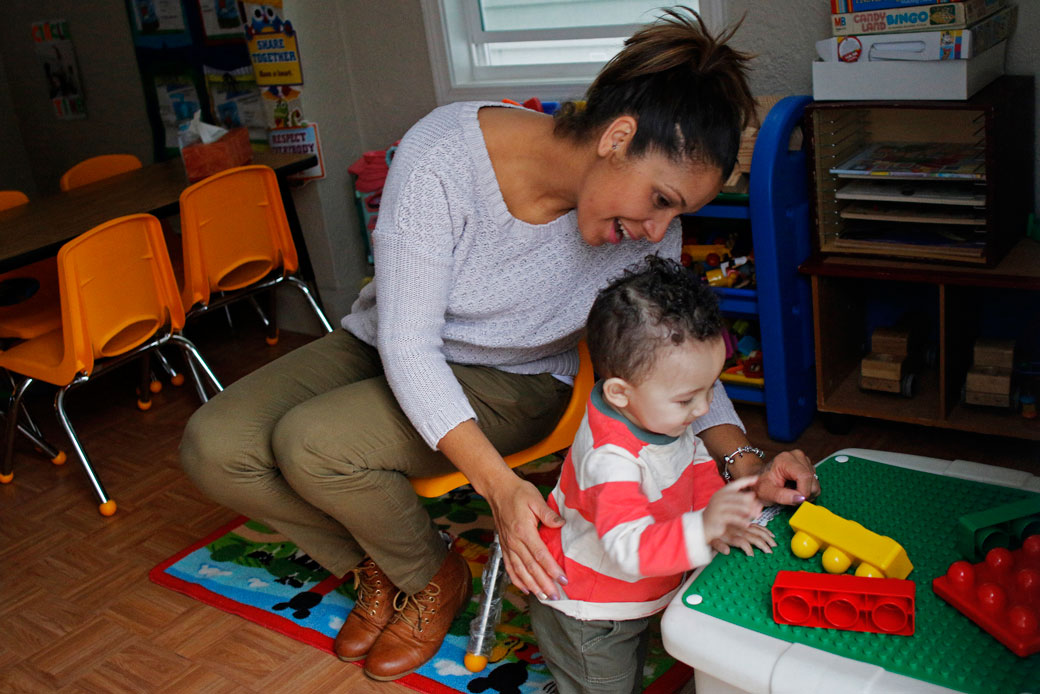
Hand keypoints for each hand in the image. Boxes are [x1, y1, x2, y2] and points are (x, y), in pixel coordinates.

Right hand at [485, 476, 565, 599]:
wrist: (498, 490)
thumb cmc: (518, 493)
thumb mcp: (535, 499)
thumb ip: (548, 514)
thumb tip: (561, 523)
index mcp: (523, 530)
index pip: (540, 554)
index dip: (551, 569)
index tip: (562, 579)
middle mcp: (514, 541)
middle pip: (530, 567)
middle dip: (544, 583)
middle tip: (556, 596)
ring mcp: (508, 545)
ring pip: (520, 571)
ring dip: (532, 586)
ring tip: (543, 597)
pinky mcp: (504, 546)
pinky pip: (509, 567)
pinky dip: (517, 580)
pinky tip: (525, 588)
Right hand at [703, 476, 762, 544]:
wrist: (702, 525)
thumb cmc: (718, 514)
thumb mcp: (726, 504)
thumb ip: (738, 501)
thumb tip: (755, 498)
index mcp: (722, 492)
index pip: (736, 483)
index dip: (747, 480)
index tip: (757, 478)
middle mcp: (720, 497)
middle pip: (742, 497)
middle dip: (753, 503)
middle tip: (760, 508)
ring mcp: (719, 506)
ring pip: (740, 507)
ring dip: (750, 512)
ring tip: (756, 516)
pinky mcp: (719, 516)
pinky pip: (735, 518)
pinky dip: (743, 521)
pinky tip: (747, 524)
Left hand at [711, 523, 775, 556]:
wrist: (711, 519)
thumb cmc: (712, 532)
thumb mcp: (712, 540)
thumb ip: (719, 546)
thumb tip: (727, 551)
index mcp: (731, 535)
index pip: (742, 542)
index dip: (747, 549)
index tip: (752, 556)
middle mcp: (739, 530)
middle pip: (753, 537)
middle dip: (763, 544)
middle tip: (770, 552)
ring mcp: (743, 526)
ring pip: (758, 531)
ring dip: (767, 538)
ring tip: (774, 545)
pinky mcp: (746, 524)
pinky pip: (758, 526)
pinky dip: (766, 530)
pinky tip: (771, 534)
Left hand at [753, 449, 819, 505]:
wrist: (760, 479)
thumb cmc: (761, 484)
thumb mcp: (767, 493)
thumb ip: (783, 496)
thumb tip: (801, 499)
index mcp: (785, 459)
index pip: (805, 477)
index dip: (803, 492)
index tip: (795, 501)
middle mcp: (797, 456)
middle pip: (812, 480)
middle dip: (804, 494)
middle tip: (790, 497)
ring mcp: (804, 460)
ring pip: (815, 483)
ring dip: (806, 492)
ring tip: (791, 491)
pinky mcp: (808, 466)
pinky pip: (814, 483)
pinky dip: (807, 490)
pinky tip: (795, 488)